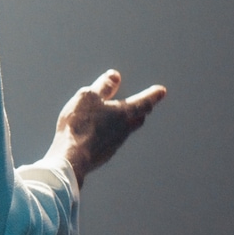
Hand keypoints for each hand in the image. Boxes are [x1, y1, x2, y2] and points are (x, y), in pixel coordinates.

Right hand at [48, 69, 165, 184]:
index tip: (162, 91)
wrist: (71, 159)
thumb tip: (115, 75)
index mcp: (123, 114)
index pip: (143, 102)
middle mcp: (123, 130)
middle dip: (142, 111)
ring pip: (125, 131)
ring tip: (121, 117)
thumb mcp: (88, 97)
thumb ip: (103, 87)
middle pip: (138, 119)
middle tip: (146, 105)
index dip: (153, 95)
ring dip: (125, 123)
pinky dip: (109, 134)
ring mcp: (114, 145)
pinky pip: (110, 141)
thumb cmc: (79, 124)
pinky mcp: (103, 155)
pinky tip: (99, 134)